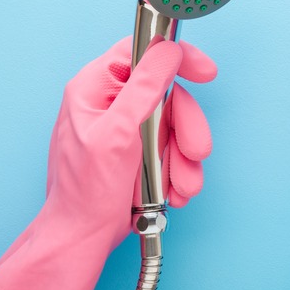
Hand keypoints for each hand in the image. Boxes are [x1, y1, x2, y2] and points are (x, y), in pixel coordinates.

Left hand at [45, 36, 215, 245]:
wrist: (84, 238)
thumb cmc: (86, 191)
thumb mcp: (118, 134)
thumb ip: (144, 88)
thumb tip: (168, 52)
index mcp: (95, 88)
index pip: (141, 51)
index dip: (176, 57)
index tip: (205, 72)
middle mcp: (113, 104)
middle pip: (168, 95)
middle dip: (186, 128)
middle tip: (195, 151)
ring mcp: (129, 129)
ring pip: (176, 125)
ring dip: (185, 157)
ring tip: (180, 184)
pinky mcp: (141, 152)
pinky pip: (174, 149)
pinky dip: (179, 171)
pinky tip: (172, 190)